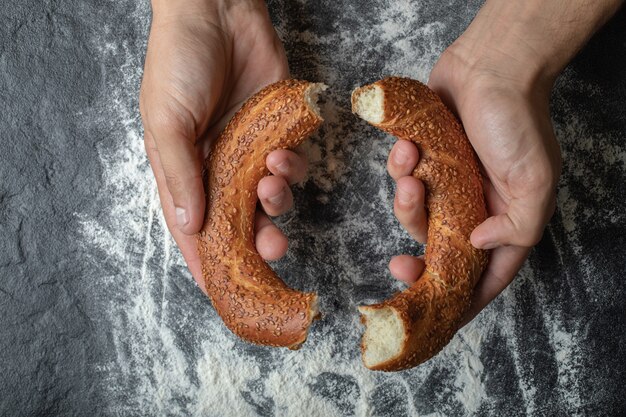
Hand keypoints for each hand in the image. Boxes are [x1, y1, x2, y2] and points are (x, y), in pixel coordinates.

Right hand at [139, 1, 304, 290]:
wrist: (218, 12)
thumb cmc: (179, 63)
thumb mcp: (166, 121)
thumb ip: (180, 175)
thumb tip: (192, 226)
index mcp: (182, 172)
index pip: (193, 231)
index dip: (207, 264)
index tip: (225, 294)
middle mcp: (215, 169)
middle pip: (237, 224)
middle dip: (256, 242)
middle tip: (273, 250)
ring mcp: (248, 154)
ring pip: (268, 200)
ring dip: (276, 201)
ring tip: (271, 180)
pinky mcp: (277, 134)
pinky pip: (291, 166)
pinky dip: (291, 169)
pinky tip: (282, 153)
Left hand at [387, 0, 621, 323]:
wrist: (490, 66)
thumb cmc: (516, 120)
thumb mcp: (533, 181)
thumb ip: (516, 226)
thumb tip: (481, 247)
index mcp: (507, 220)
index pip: (486, 275)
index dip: (463, 300)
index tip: (435, 318)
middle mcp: (477, 207)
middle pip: (442, 253)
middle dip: (419, 262)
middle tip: (400, 266)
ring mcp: (450, 185)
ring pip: (416, 215)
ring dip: (407, 201)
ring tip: (411, 171)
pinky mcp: (426, 162)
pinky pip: (402, 179)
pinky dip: (400, 167)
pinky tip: (407, 145)